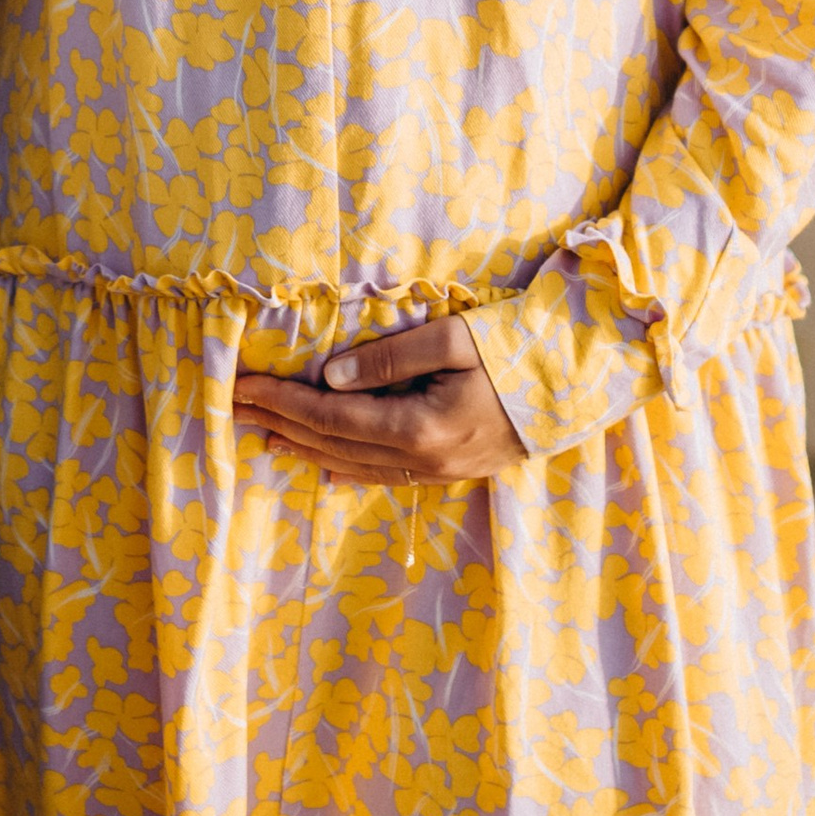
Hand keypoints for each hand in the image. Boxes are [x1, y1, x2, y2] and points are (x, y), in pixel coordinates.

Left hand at [228, 316, 527, 486]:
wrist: (579, 383)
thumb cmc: (518, 350)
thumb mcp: (454, 339)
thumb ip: (390, 356)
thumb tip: (330, 375)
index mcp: (421, 428)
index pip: (331, 417)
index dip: (282, 402)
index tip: (243, 386)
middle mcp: (424, 461)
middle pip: (334, 445)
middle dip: (281, 423)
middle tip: (235, 407)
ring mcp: (438, 472)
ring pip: (355, 466)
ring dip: (306, 448)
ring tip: (265, 435)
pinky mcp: (450, 471)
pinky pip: (383, 476)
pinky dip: (346, 468)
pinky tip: (324, 466)